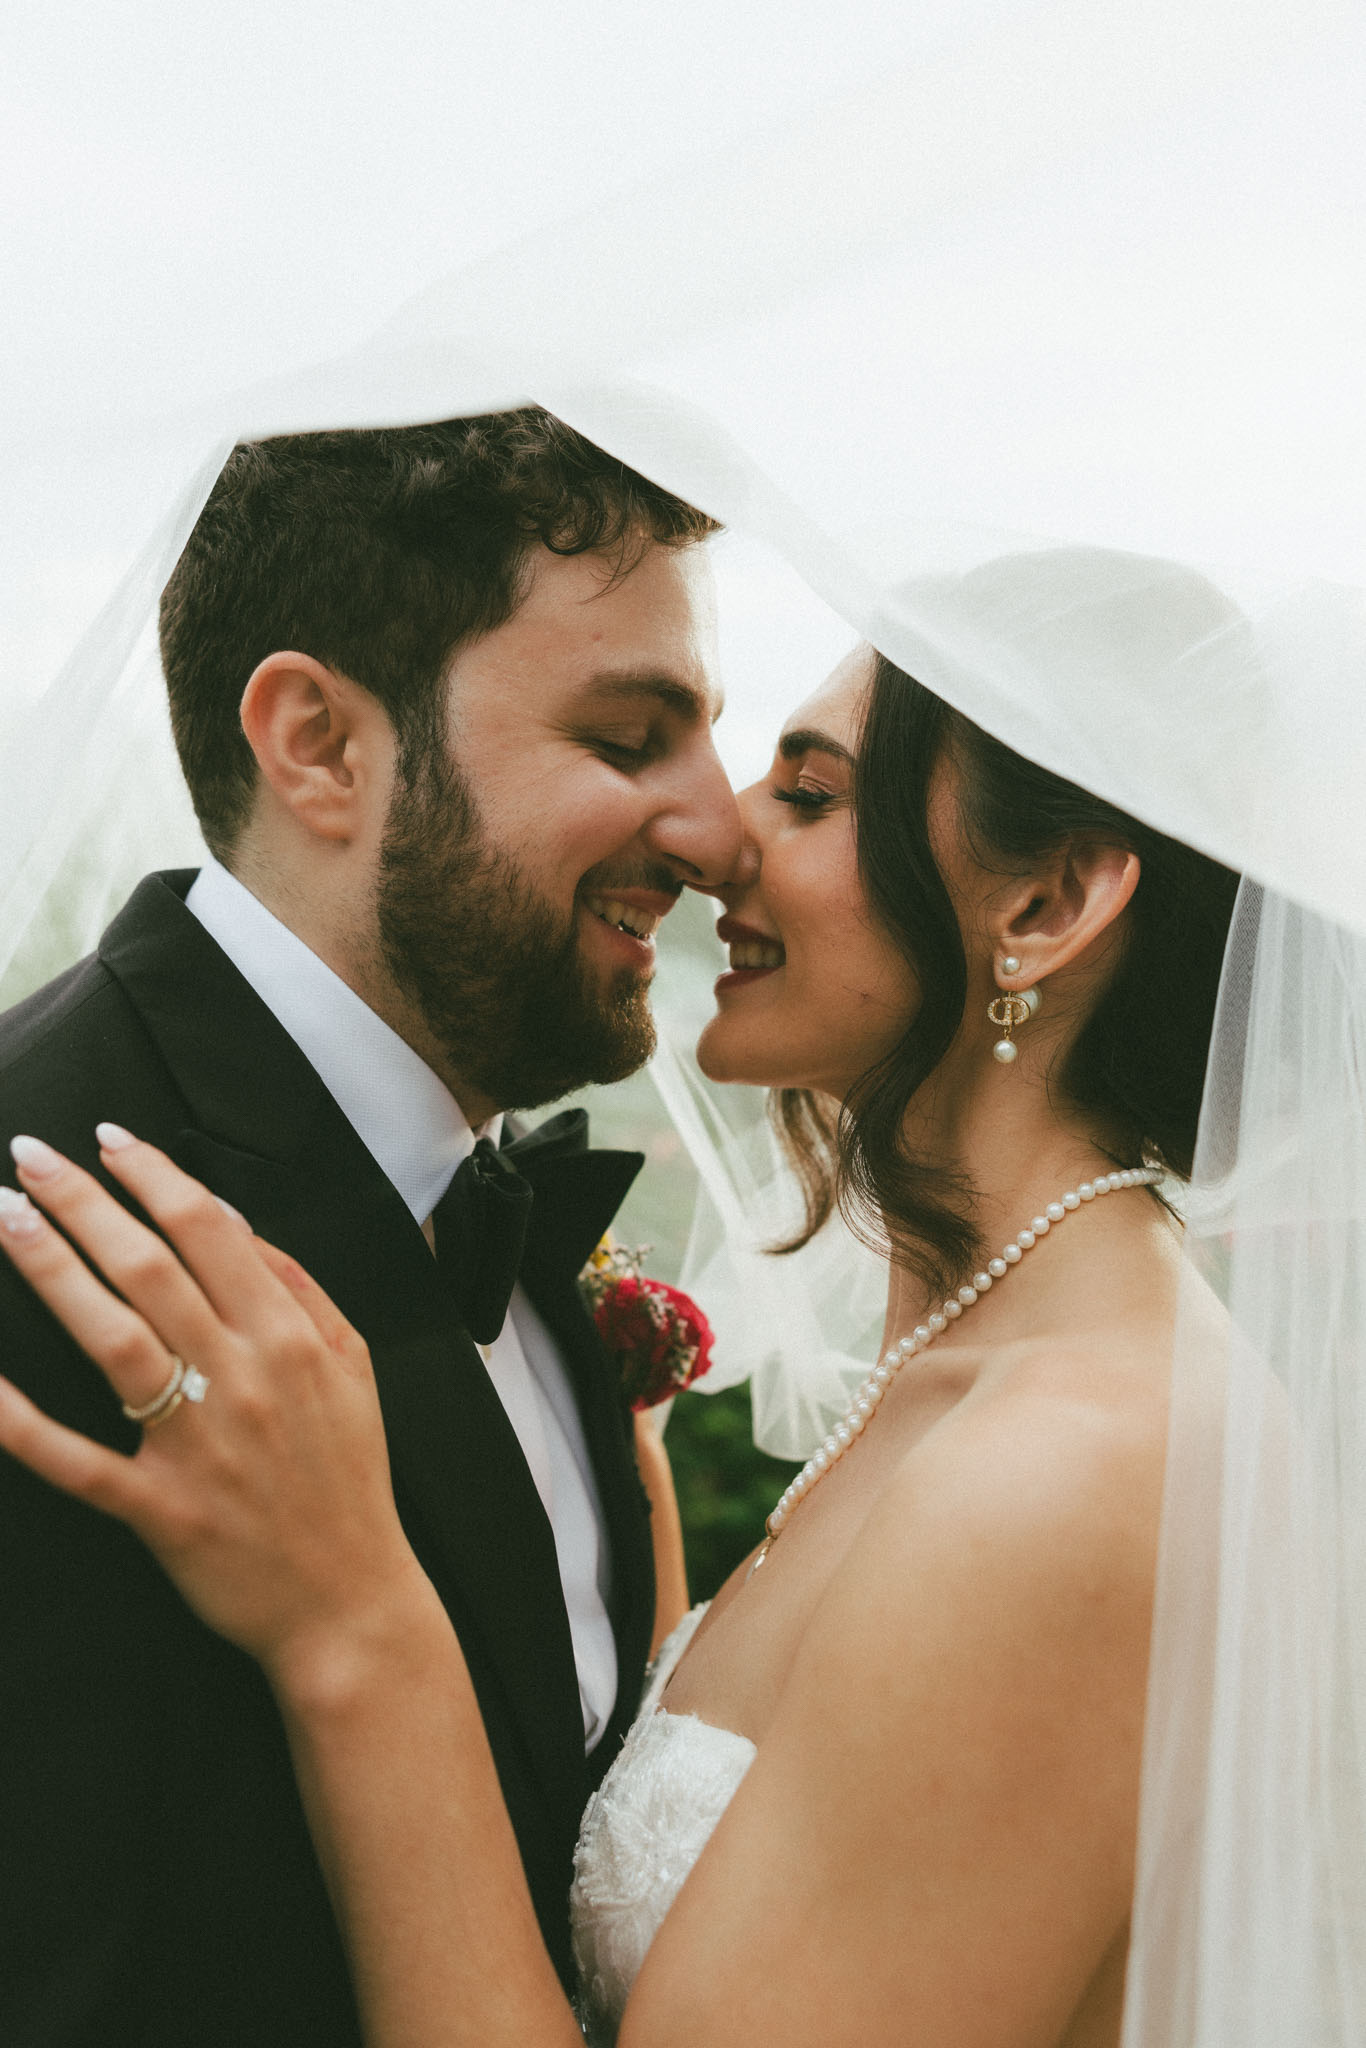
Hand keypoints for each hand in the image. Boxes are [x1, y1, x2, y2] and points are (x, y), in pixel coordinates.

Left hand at [0, 1129, 433, 1687]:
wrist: (350, 1602)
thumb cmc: (348, 1482)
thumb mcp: (355, 1367)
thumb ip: (302, 1289)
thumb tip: (239, 1225)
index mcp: (288, 1337)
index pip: (211, 1228)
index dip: (154, 1174)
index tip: (110, 1140)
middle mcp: (241, 1378)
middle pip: (150, 1266)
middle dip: (82, 1202)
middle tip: (30, 1157)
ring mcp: (195, 1444)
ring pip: (110, 1338)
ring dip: (51, 1270)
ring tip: (5, 1219)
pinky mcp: (158, 1508)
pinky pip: (76, 1459)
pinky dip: (20, 1423)